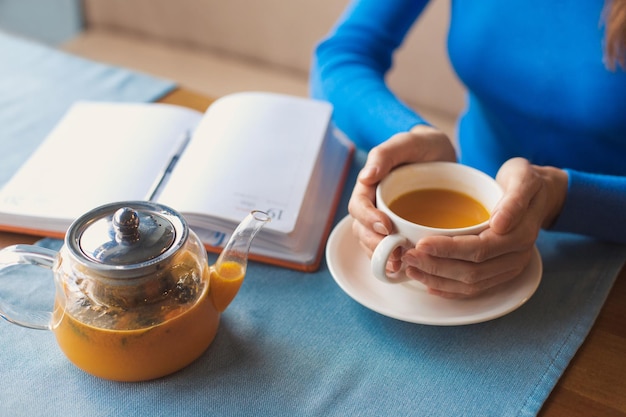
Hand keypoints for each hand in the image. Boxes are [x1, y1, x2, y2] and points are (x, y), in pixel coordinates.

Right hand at [347, 125, 455, 270]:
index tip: (386, 226)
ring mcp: (384, 220)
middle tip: (395, 254)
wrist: (441, 154)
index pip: (358, 206)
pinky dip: (393, 261)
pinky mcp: (399, 231)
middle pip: (362, 230)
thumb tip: (366, 176)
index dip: (368, 219)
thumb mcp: (409, 142)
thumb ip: (386, 154)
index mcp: (369, 185)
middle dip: (374, 245)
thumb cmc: (423, 146)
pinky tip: (405, 270)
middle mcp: (373, 205)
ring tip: (399, 266)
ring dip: (381, 257)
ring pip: (372, 244)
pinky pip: (389, 250)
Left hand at [402, 157, 567, 297]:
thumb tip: (499, 223)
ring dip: (438, 281)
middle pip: (471, 271)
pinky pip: (475, 289)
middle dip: (436, 267)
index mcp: (520, 235)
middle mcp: (516, 257)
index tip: (421, 243)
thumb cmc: (528, 182)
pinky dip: (450, 290)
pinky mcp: (501, 273)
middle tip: (407, 256)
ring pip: (471, 284)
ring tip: (411, 270)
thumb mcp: (524, 178)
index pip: (479, 249)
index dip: (448, 249)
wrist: (542, 195)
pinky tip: (429, 285)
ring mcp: (509, 268)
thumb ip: (513, 200)